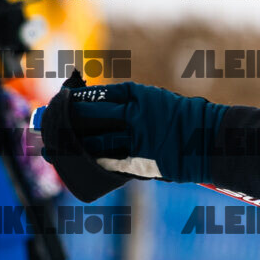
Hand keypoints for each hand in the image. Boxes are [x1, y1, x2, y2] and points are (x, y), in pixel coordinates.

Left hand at [32, 73, 221, 202]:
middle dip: (66, 121)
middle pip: (90, 117)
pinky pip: (109, 163)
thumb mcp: (156, 101)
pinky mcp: (141, 162)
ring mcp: (137, 141)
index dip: (75, 101)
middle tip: (47, 123)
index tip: (60, 103)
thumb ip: (129, 105)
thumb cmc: (186, 119)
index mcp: (138, 96)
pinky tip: (76, 163)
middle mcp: (135, 116)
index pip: (98, 96)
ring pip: (95, 142)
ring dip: (71, 145)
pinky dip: (91, 163)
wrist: (211, 141)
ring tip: (52, 146)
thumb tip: (98, 110)